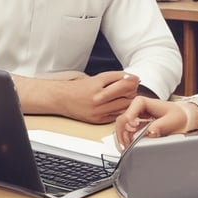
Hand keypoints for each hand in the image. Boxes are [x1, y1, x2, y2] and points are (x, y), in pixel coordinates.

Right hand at [14, 71, 140, 123]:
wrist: (62, 99)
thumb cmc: (78, 88)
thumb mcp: (95, 78)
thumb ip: (112, 78)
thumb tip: (130, 79)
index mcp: (97, 83)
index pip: (121, 79)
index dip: (131, 78)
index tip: (135, 78)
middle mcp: (97, 97)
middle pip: (125, 92)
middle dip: (132, 88)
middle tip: (131, 87)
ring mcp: (98, 110)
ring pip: (124, 104)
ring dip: (128, 99)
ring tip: (125, 96)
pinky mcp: (98, 119)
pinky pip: (117, 115)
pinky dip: (120, 110)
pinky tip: (117, 105)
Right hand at [114, 96, 187, 148]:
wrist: (182, 118)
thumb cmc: (177, 116)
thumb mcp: (171, 121)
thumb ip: (160, 126)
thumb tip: (150, 132)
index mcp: (142, 102)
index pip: (129, 112)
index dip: (128, 122)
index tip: (133, 130)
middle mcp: (136, 108)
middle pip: (122, 121)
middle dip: (123, 134)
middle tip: (128, 146)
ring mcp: (134, 116)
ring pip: (121, 127)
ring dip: (123, 138)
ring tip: (128, 149)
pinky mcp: (135, 124)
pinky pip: (125, 132)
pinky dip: (126, 140)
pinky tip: (129, 146)